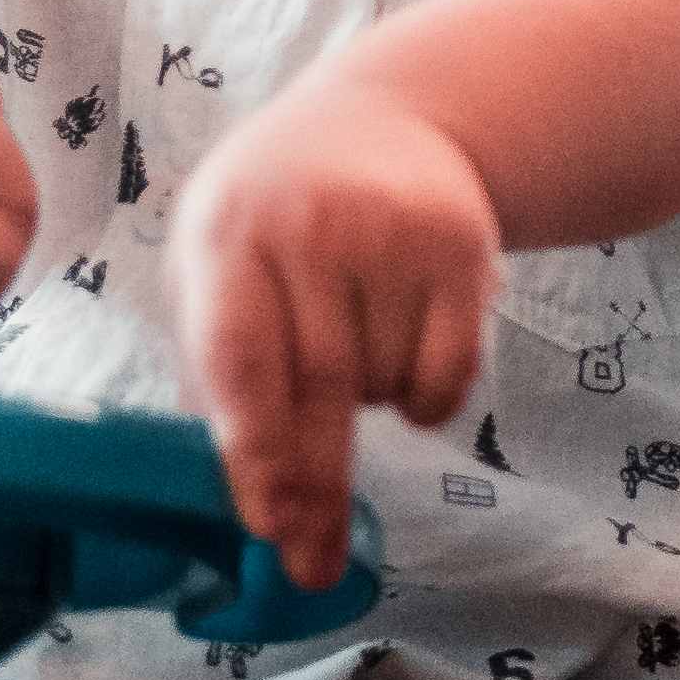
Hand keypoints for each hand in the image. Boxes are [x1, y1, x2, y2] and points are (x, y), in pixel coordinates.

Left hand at [169, 69, 499, 591]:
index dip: (257, 445)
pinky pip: (449, 375)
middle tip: (313, 564)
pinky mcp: (462, 244)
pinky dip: (426, 401)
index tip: (269, 521)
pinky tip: (406, 354)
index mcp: (226, 230)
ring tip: (356, 338)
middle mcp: (311, 224)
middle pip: (320, 387)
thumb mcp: (216, 257)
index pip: (242, 355)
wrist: (387, 115)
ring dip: (369, 404)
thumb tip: (249, 494)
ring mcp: (393, 230)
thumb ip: (218, 361)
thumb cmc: (277, 214)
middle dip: (317, 487)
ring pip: (386, 386)